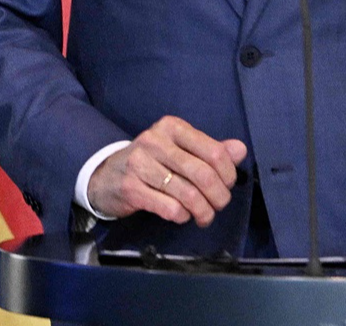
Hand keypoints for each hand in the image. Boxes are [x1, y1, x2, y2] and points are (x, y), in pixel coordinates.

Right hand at [87, 116, 248, 226]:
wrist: (106, 175)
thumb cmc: (150, 163)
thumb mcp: (179, 149)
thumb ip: (210, 150)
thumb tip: (240, 150)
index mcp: (171, 128)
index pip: (214, 152)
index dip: (228, 175)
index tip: (226, 185)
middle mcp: (154, 141)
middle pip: (203, 175)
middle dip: (219, 197)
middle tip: (218, 205)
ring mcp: (140, 164)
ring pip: (188, 194)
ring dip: (203, 211)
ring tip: (203, 215)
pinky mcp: (131, 188)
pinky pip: (170, 208)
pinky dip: (182, 216)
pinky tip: (181, 215)